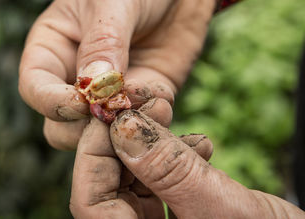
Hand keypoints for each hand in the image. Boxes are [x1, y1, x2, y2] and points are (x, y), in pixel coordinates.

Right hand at [18, 0, 219, 149]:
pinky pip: (139, 123)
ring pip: (99, 133)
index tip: (81, 103)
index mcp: (53, 47)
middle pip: (60, 124)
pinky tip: (162, 99)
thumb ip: (102, 45)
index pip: (34, 88)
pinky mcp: (142, 95)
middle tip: (114, 113)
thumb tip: (92, 88)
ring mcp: (110, 90)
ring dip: (121, 127)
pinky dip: (150, 120)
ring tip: (145, 102)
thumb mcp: (114, 0)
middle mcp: (76, 74)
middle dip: (84, 126)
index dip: (52, 103)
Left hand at [70, 104, 304, 217]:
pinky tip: (202, 147)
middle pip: (109, 187)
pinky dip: (176, 160)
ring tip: (184, 126)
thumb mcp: (226, 211)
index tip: (116, 112)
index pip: (89, 204)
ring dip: (156, 146)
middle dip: (128, 139)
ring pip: (136, 180)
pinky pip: (162, 185)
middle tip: (151, 106)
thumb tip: (122, 126)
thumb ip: (170, 171)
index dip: (95, 154)